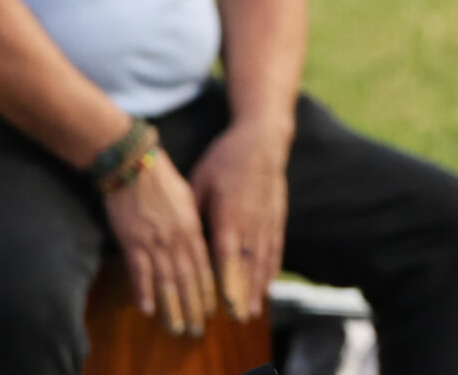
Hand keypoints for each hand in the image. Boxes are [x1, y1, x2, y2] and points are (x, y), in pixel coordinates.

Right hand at [104, 147, 217, 336]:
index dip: (208, 289)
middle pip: (188, 278)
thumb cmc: (162, 177)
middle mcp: (177, 237)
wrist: (135, 163)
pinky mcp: (132, 241)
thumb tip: (198, 241)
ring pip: (166, 280)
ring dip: (172, 306)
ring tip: (176, 326)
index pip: (204, 265)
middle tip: (197, 328)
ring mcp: (155, 241)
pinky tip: (147, 309)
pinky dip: (143, 291)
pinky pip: (140, 272)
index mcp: (192, 226)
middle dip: (194, 306)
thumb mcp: (188, 196)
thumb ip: (192, 221)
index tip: (213, 309)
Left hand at [190, 118, 291, 322]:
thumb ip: (193, 212)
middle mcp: (251, 222)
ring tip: (254, 309)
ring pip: (263, 260)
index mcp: (230, 215)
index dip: (227, 283)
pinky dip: (272, 267)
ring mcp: (267, 220)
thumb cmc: (226, 158)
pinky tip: (268, 282)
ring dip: (258, 286)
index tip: (226, 307)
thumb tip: (181, 238)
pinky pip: (275, 247)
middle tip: (240, 319)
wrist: (263, 138)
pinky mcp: (277, 216)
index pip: (227, 257)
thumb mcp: (200, 180)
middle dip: (243, 293)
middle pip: (247, 265)